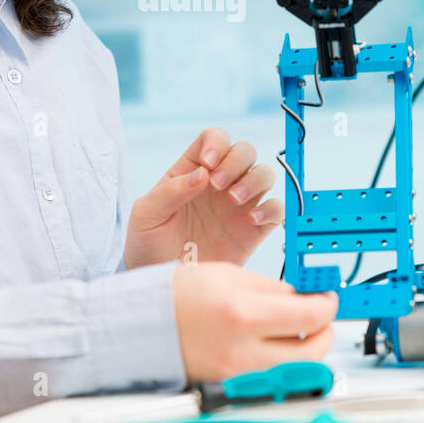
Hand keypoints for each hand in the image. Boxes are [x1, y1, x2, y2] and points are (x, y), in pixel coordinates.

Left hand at [125, 127, 281, 268]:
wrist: (163, 283)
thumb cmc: (149, 244)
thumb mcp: (147, 214)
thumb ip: (170, 191)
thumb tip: (201, 173)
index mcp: (193, 171)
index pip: (214, 138)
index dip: (216, 143)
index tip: (208, 163)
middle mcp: (220, 183)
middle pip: (245, 151)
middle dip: (236, 162)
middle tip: (218, 186)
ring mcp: (239, 206)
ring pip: (264, 175)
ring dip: (254, 181)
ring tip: (235, 200)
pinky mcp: (253, 230)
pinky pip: (276, 209)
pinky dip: (270, 209)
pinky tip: (251, 220)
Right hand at [172, 262, 336, 381]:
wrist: (137, 327)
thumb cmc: (172, 297)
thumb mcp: (225, 273)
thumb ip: (268, 286)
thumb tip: (299, 295)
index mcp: (243, 314)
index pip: (309, 316)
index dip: (327, 304)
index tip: (327, 296)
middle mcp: (244, 350)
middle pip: (313, 351)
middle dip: (324, 330)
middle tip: (319, 313)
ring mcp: (239, 372)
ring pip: (297, 367)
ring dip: (306, 346)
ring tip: (296, 326)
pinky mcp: (233, 383)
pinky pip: (273, 374)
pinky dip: (282, 358)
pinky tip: (273, 339)